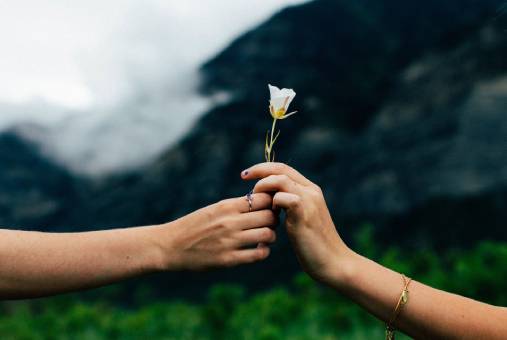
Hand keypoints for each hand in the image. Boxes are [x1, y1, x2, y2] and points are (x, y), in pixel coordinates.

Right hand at [158, 193, 277, 270]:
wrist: (169, 245)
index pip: (263, 199)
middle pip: (269, 216)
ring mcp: (230, 241)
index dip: (271, 202)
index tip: (269, 207)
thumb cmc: (194, 225)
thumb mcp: (213, 209)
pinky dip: (263, 252)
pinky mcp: (228, 259)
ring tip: (265, 237)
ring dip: (271, 236)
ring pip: (267, 235)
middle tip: (270, 223)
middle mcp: (230, 222)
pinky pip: (258, 255)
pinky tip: (258, 250)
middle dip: (274, 219)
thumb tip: (261, 201)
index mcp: (226, 206)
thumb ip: (236, 206)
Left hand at [242, 163, 350, 283]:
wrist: (334, 262)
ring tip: (256, 203)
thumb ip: (289, 207)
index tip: (247, 175)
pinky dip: (270, 204)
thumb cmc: (314, 245)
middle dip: (259, 170)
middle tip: (243, 177)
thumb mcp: (301, 220)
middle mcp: (311, 191)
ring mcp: (309, 200)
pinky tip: (271, 218)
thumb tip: (270, 201)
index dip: (264, 168)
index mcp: (310, 190)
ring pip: (279, 179)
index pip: (284, 168)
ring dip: (263, 188)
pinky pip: (281, 197)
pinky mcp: (304, 213)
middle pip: (280, 168)